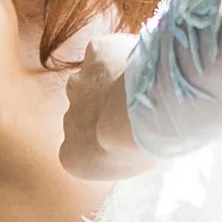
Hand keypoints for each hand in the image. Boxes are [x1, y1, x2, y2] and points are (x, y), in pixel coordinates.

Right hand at [59, 35, 143, 181]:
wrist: (154, 111)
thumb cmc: (150, 146)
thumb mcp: (135, 170)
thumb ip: (125, 156)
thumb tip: (142, 144)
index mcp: (72, 157)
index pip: (82, 151)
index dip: (106, 143)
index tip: (128, 139)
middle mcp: (68, 119)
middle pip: (85, 113)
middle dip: (106, 111)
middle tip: (137, 111)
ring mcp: (79, 83)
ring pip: (92, 81)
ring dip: (110, 82)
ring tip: (142, 86)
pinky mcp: (95, 52)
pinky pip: (106, 52)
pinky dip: (120, 54)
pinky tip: (142, 62)